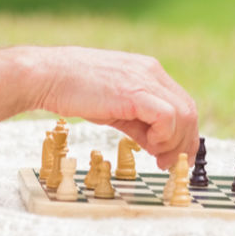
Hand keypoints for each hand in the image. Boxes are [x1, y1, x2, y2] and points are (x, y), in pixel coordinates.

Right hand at [28, 47, 198, 169]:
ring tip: (158, 157)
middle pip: (188, 110)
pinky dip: (165, 136)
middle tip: (171, 163)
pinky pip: (167, 117)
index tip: (174, 154)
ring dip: (175, 143)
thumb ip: (138, 123)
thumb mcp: (113, 107)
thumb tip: (156, 144)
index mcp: (148, 71)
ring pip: (183, 114)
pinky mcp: (134, 92)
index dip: (183, 133)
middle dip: (184, 142)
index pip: (181, 103)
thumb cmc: (72, 90)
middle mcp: (151, 72)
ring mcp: (144, 79)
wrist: (46, 75)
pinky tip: (149, 146)